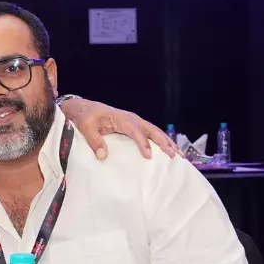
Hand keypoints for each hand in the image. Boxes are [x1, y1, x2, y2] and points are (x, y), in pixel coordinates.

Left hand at [59, 97, 176, 160]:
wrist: (84, 108)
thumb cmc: (85, 116)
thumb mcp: (85, 127)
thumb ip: (94, 140)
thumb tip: (103, 156)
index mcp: (121, 118)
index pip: (135, 131)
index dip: (142, 143)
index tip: (148, 155)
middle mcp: (132, 120)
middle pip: (152, 130)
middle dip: (164, 142)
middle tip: (174, 156)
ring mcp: (135, 123)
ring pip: (155, 132)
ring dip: (168, 143)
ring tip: (180, 155)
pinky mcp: (135, 128)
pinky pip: (151, 135)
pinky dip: (162, 143)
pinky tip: (170, 152)